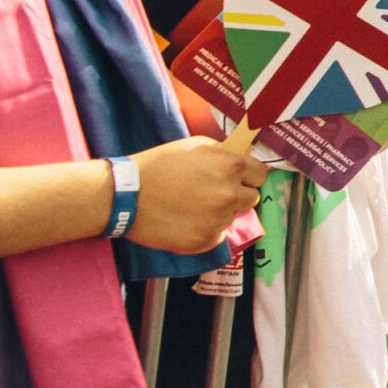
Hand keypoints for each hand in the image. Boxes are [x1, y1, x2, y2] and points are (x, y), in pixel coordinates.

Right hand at [125, 137, 266, 254]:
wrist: (126, 196)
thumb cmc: (158, 166)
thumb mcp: (196, 146)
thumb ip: (224, 155)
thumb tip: (243, 161)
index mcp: (230, 166)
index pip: (261, 175)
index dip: (249, 176)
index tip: (239, 178)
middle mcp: (229, 194)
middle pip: (251, 198)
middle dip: (236, 195)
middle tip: (211, 193)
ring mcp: (218, 220)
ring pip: (231, 217)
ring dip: (218, 213)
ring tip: (190, 206)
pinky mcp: (204, 241)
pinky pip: (216, 235)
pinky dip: (204, 230)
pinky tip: (184, 221)